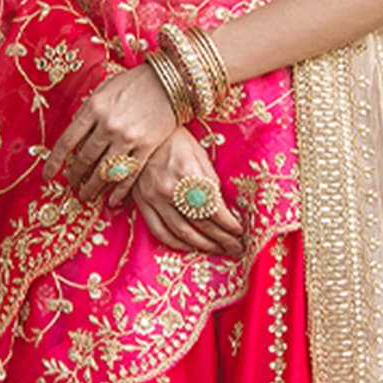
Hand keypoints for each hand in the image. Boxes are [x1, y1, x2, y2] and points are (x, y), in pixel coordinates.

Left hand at [44, 63, 178, 203]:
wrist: (171, 81)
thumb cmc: (136, 82)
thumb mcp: (105, 89)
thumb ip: (89, 111)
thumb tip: (75, 133)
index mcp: (94, 108)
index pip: (67, 141)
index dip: (55, 161)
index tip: (48, 175)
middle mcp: (107, 125)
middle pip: (85, 159)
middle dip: (75, 176)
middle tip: (72, 185)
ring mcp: (128, 138)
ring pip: (104, 171)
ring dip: (93, 187)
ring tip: (86, 195)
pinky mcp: (146, 147)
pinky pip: (129, 175)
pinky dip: (119, 190)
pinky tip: (111, 200)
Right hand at [131, 128, 243, 258]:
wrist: (143, 131)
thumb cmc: (176, 140)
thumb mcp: (200, 155)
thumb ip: (210, 182)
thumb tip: (222, 208)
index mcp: (189, 174)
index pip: (214, 209)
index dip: (229, 225)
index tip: (240, 232)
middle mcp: (171, 190)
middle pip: (201, 224)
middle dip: (221, 240)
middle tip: (236, 249)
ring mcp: (154, 198)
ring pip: (181, 232)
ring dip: (202, 246)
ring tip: (218, 250)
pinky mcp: (142, 202)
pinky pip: (158, 231)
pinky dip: (175, 243)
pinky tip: (189, 247)